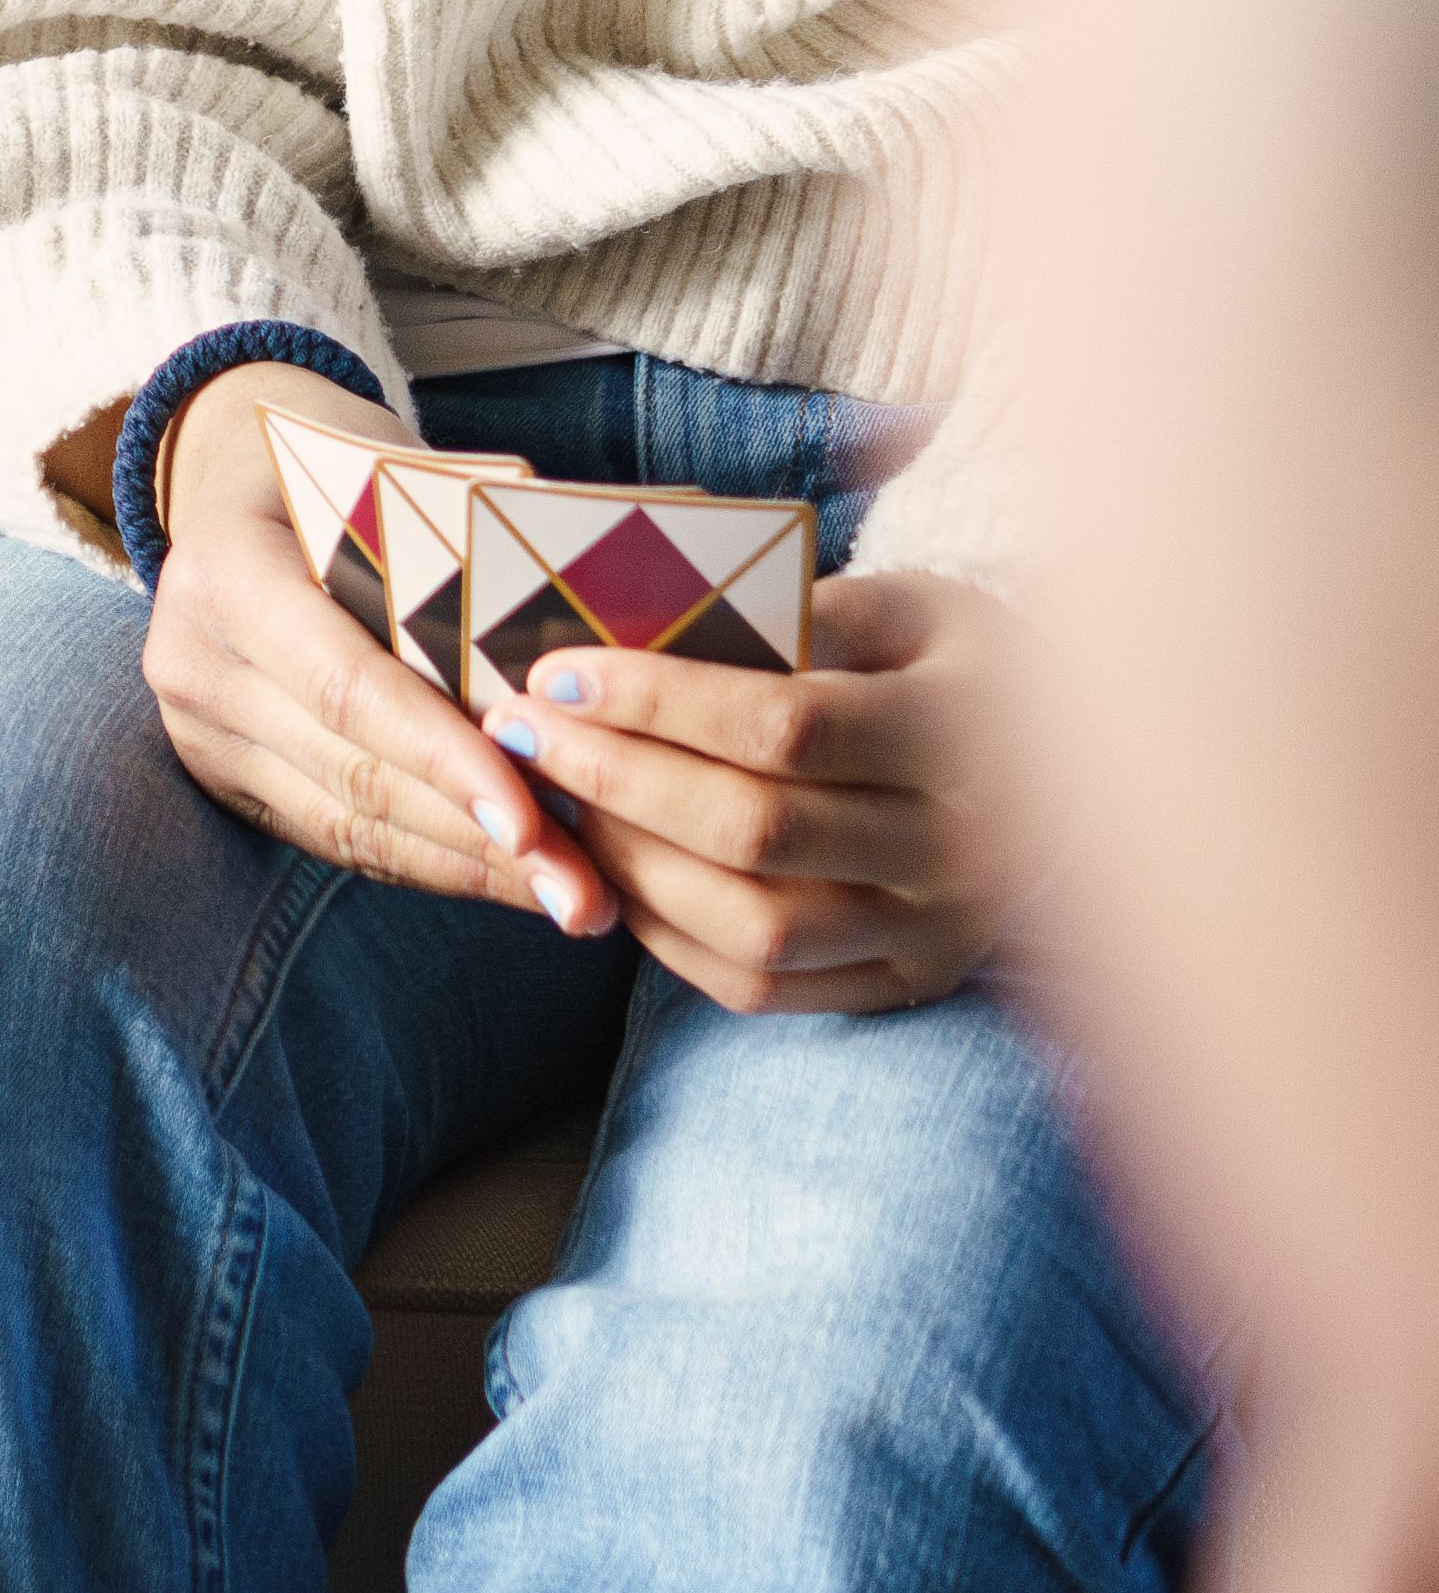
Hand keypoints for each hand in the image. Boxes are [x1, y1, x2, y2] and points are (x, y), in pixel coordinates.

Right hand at [136, 366, 609, 925]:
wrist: (236, 482)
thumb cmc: (346, 475)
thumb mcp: (396, 481)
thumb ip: (465, 558)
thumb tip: (602, 640)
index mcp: (226, 573)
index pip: (348, 688)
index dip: (444, 760)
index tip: (534, 824)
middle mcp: (190, 659)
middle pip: (354, 772)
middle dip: (480, 840)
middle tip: (589, 893)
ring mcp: (196, 727)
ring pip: (346, 822)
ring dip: (469, 869)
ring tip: (576, 903)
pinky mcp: (221, 774)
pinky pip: (336, 836)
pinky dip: (432, 862)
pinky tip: (510, 880)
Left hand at [485, 562, 1008, 1014]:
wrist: (1074, 763)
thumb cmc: (950, 663)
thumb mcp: (904, 608)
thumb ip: (796, 612)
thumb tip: (640, 618)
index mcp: (972, 731)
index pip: (787, 728)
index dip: (656, 703)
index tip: (555, 672)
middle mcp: (968, 847)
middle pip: (757, 833)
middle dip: (613, 779)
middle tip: (518, 729)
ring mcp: (941, 929)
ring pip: (752, 924)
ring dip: (624, 862)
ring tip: (547, 796)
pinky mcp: (907, 981)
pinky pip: (759, 984)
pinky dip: (662, 932)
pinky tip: (603, 866)